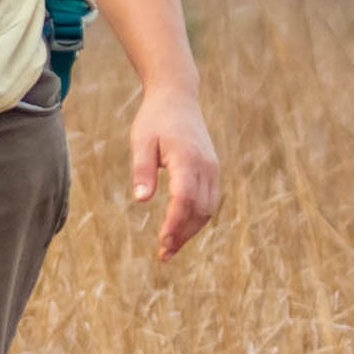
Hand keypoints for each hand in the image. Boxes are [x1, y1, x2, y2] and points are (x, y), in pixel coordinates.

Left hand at [128, 83, 222, 262]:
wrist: (177, 98)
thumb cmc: (154, 120)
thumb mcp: (140, 141)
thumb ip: (142, 170)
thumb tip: (141, 200)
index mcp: (186, 158)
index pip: (184, 198)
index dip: (175, 223)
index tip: (162, 242)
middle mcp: (205, 166)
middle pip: (199, 209)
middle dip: (182, 234)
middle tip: (163, 255)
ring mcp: (212, 169)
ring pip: (208, 209)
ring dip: (191, 231)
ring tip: (169, 249)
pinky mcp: (213, 171)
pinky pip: (209, 201)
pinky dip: (197, 219)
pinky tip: (180, 230)